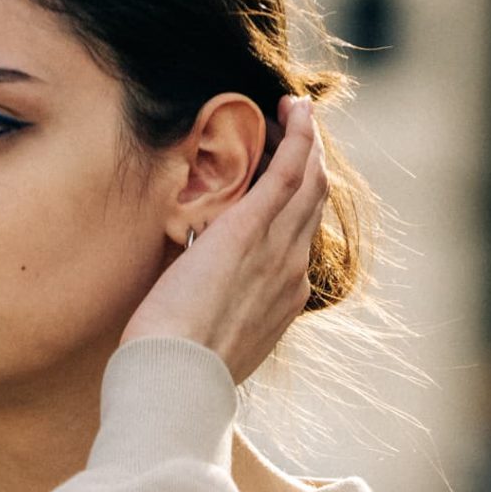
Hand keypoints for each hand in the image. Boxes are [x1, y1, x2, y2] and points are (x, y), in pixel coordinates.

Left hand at [118, 95, 330, 381]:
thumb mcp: (211, 341)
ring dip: (307, 139)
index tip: (284, 179)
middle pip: (314, 203)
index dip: (297, 203)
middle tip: (296, 128)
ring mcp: (277, 249)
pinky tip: (293, 108)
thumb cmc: (180, 370)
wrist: (177, 382)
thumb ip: (217, 314)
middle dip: (310, 160)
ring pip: (308, 181)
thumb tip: (195, 303)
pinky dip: (298, 135)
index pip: (299, 238)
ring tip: (294, 110)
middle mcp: (291, 272)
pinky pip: (289, 169)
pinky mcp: (250, 229)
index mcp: (283, 300)